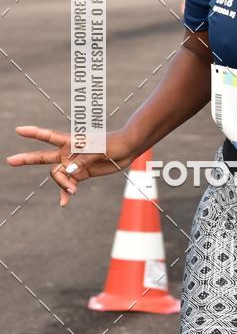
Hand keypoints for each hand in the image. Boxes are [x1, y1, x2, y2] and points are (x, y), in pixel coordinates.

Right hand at [6, 126, 138, 207]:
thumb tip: (69, 171)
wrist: (127, 150)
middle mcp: (69, 152)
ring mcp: (73, 164)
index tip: (19, 130)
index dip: (34, 133)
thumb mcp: (100, 150)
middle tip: (10, 160)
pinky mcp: (80, 174)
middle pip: (43, 156)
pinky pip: (68, 185)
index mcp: (72, 141)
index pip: (49, 136)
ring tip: (73, 191)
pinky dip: (66, 193)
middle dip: (27, 158)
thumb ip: (83, 159)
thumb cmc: (113, 144)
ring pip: (58, 176)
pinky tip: (64, 202)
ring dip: (63, 185)